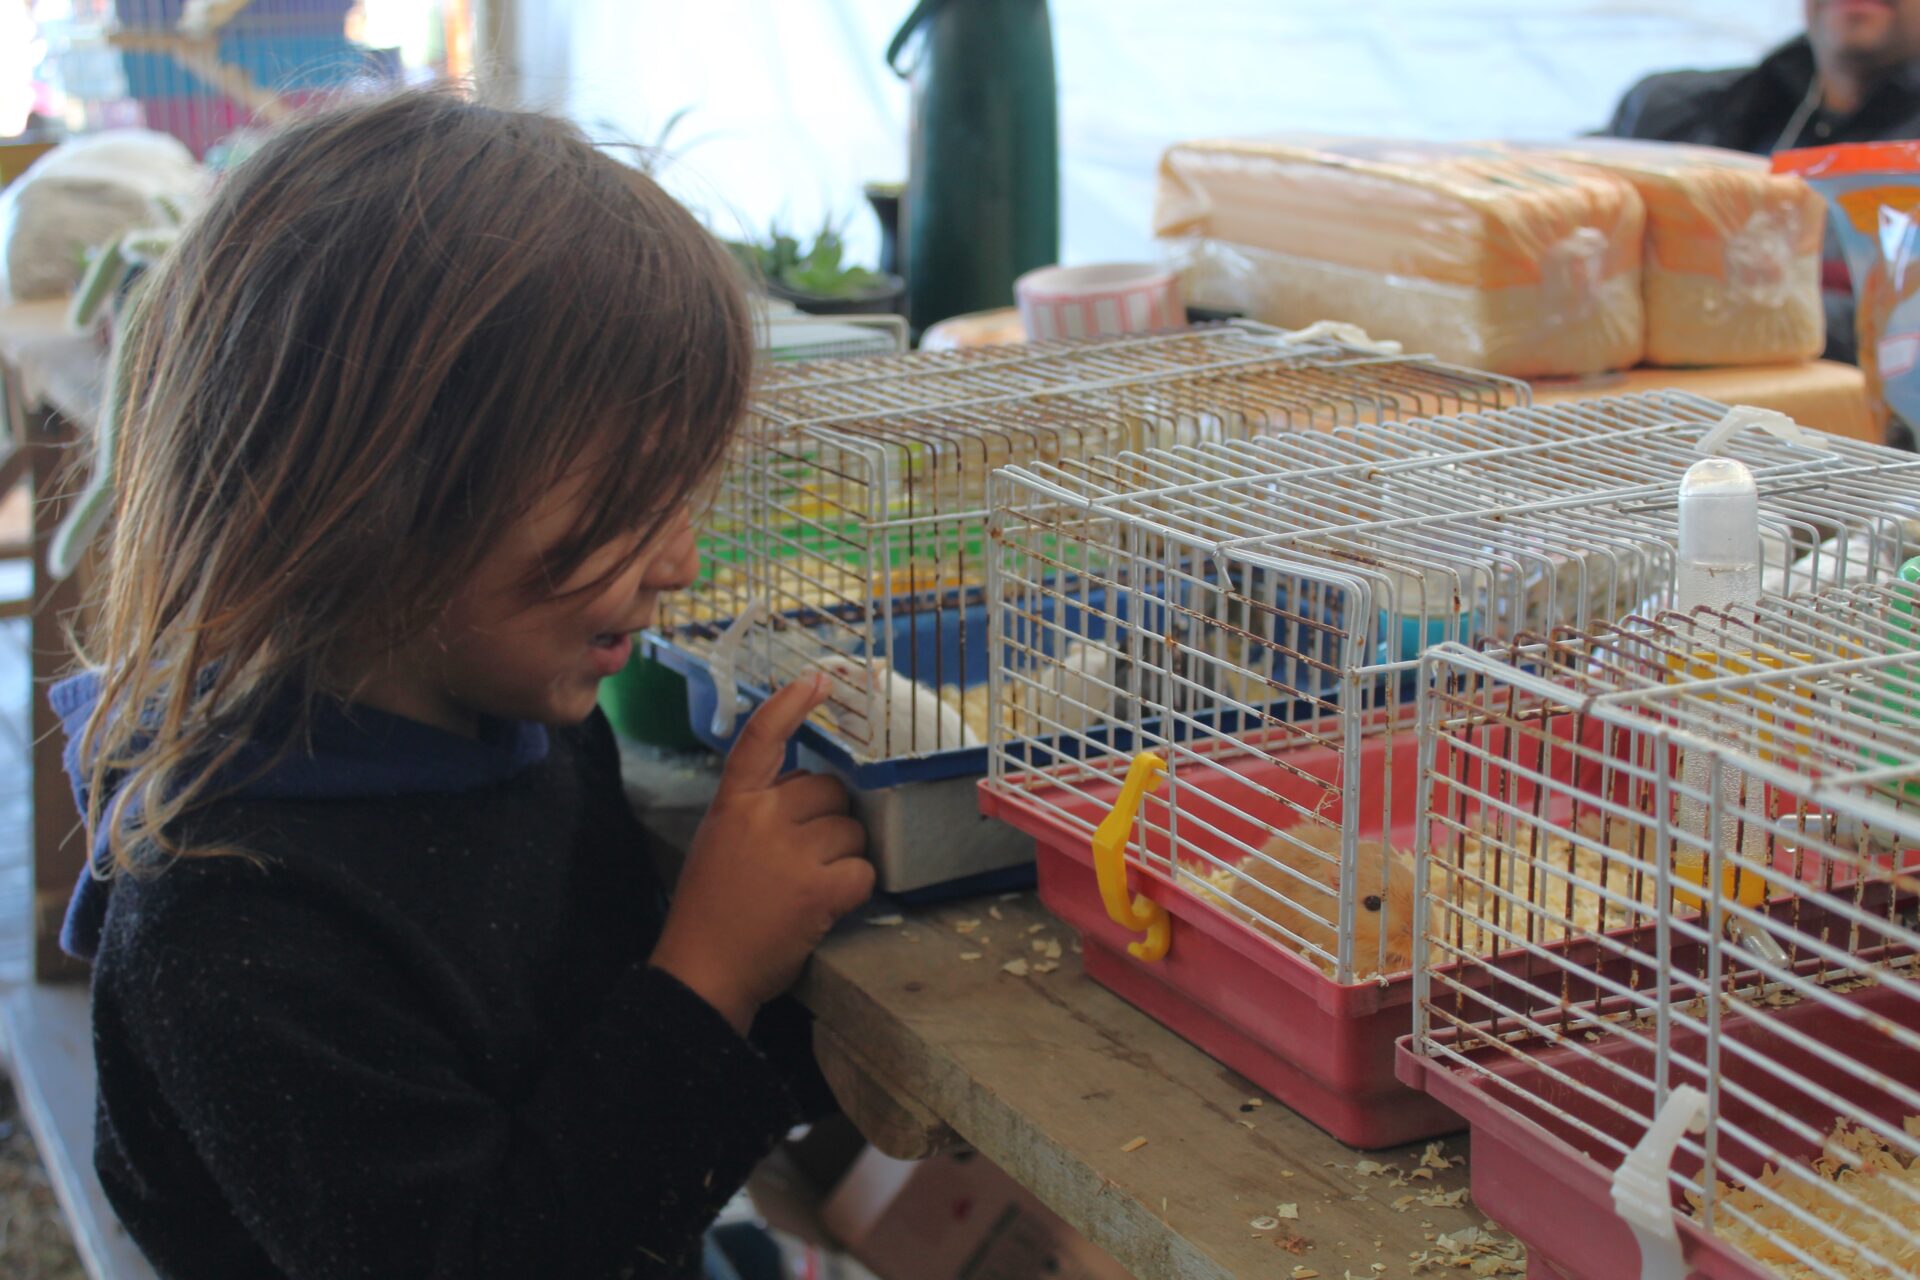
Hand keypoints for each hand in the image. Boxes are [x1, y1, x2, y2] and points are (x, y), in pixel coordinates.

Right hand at [650, 674, 871, 1033]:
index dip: (790, 705)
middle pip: (828, 791)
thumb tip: (811, 790)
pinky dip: (854, 888)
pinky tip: (827, 904)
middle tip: (804, 858)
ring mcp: (790, 854)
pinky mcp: (818, 891)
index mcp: (732, 803)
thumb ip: (758, 810)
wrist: (703, 971)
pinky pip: (863, 870)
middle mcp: (761, 819)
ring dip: (842, 857)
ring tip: (808, 886)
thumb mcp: (719, 842)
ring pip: (851, 831)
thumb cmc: (712, 911)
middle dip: (829, 820)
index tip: (818, 680)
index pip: (761, 739)